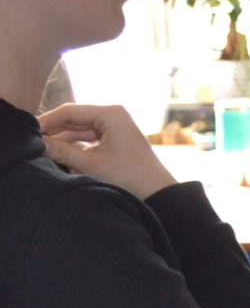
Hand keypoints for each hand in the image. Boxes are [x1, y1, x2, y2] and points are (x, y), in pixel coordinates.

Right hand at [39, 104, 174, 200]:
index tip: (31, 131)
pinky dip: (77, 150)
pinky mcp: (116, 142)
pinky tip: (62, 159)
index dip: (48, 120)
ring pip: (81, 132)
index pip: (70, 111)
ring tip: (45, 152)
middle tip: (34, 143)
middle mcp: (113, 116)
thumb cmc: (131, 178)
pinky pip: (90, 142)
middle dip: (55, 132)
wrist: (160, 196)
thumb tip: (39, 144)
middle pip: (75, 120)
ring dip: (65, 143)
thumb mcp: (92, 165)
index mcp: (110, 114)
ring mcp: (116, 129)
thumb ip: (63, 152)